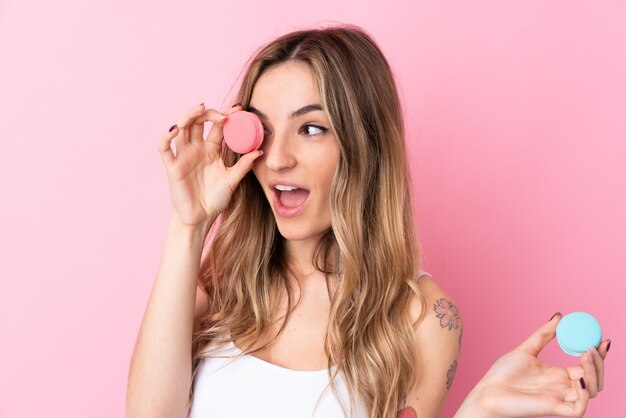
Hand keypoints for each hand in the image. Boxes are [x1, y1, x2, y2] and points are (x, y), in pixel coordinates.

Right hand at [157, 103, 262, 226]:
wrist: (200, 219)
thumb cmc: (214, 200)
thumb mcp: (232, 180)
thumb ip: (243, 165)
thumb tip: (260, 151)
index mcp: (212, 150)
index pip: (217, 126)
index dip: (226, 115)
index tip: (239, 108)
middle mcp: (197, 149)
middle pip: (198, 121)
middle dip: (210, 113)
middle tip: (224, 115)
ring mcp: (183, 155)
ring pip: (181, 128)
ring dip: (189, 115)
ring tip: (200, 108)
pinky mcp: (172, 166)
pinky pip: (164, 147)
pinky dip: (166, 136)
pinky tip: (175, 129)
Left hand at [474, 313, 608, 416]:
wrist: (487, 391)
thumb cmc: (503, 374)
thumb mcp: (526, 349)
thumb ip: (543, 335)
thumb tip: (559, 316)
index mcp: (558, 375)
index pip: (586, 366)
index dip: (597, 354)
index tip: (602, 338)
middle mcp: (562, 387)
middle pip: (594, 379)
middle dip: (599, 363)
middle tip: (592, 347)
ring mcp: (559, 399)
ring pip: (592, 392)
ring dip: (594, 374)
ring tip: (584, 356)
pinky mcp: (553, 409)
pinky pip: (579, 408)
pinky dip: (584, 394)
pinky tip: (578, 379)